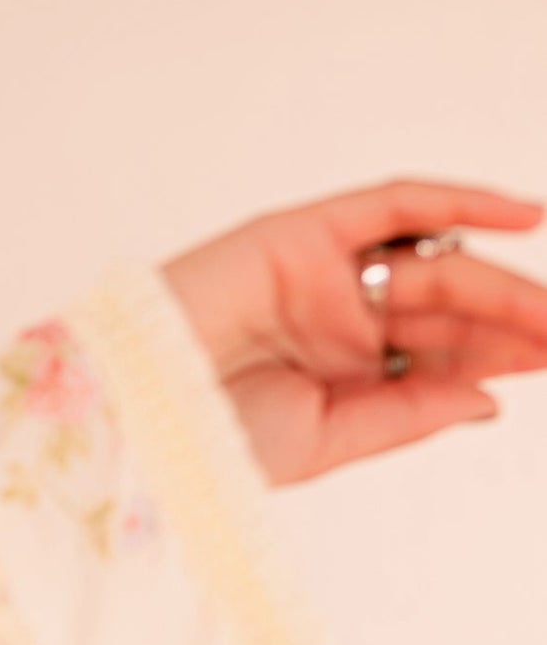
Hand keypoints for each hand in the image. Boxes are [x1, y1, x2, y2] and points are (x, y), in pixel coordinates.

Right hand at [160, 181, 546, 485]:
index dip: (500, 355)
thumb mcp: (329, 440)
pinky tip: (525, 216)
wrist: (135, 419)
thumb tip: (488, 398)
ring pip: (431, 265)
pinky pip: (394, 205)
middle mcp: (333, 319)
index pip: (436, 355)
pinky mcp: (303, 232)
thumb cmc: (205, 441)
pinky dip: (458, 203)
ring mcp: (320, 273)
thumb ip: (407, 413)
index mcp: (335, 373)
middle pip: (443, 309)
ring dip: (500, 283)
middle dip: (512, 321)